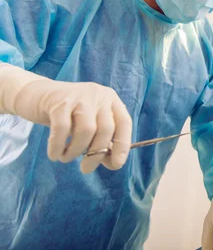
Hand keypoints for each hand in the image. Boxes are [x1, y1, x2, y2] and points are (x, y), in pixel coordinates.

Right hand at [14, 79, 131, 173]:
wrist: (36, 94)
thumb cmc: (68, 114)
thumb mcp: (88, 123)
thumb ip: (101, 139)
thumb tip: (112, 162)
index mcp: (111, 100)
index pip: (124, 122)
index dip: (123, 145)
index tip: (116, 165)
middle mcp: (99, 95)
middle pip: (106, 129)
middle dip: (97, 154)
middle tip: (85, 169)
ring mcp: (80, 96)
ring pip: (86, 130)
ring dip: (76, 151)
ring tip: (66, 158)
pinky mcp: (59, 102)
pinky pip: (62, 129)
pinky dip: (58, 146)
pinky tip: (54, 154)